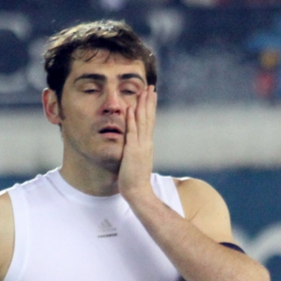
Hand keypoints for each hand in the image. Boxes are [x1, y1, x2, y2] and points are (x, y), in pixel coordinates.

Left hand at [118, 85, 156, 201]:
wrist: (139, 192)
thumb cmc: (135, 181)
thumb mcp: (137, 163)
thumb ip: (137, 153)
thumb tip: (135, 149)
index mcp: (147, 145)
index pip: (150, 123)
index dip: (150, 109)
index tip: (151, 96)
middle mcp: (146, 143)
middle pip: (149, 118)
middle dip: (149, 102)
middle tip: (150, 87)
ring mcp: (140, 146)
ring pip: (142, 122)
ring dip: (142, 106)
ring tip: (143, 91)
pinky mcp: (133, 151)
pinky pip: (132, 132)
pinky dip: (131, 119)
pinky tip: (130, 108)